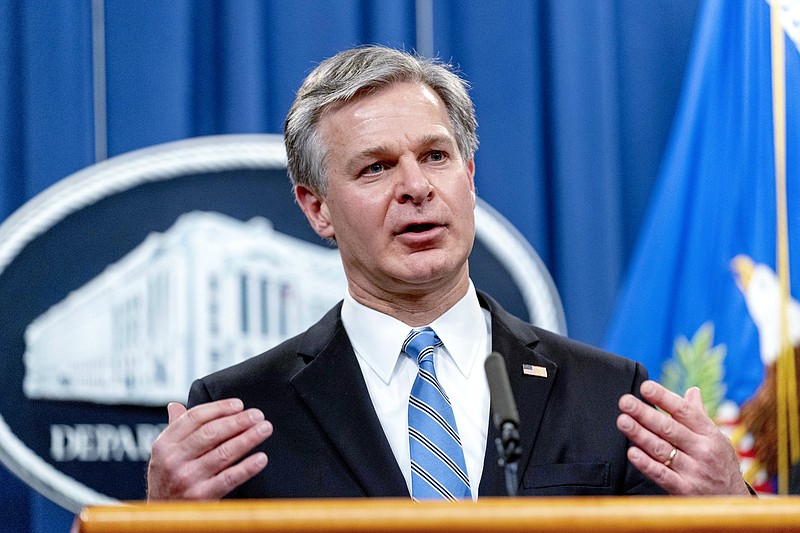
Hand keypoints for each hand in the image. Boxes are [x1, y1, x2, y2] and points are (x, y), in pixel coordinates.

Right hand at [147, 399, 271, 500]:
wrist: (162, 516)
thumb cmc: (166, 481)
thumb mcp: (163, 454)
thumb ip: (173, 429)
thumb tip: (175, 405)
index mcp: (164, 444)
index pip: (195, 418)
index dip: (219, 408)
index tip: (239, 405)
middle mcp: (173, 460)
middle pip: (211, 433)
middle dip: (238, 421)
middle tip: (258, 415)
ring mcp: (187, 479)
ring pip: (223, 453)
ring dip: (248, 438)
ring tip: (264, 429)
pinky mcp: (201, 497)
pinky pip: (229, 478)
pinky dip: (247, 467)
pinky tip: (261, 458)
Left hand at [616, 380, 749, 494]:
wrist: (732, 502)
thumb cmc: (721, 465)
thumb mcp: (717, 439)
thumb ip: (699, 416)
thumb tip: (692, 391)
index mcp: (709, 434)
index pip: (684, 411)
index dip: (664, 397)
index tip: (645, 387)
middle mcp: (702, 450)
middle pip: (669, 428)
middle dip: (645, 413)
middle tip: (625, 401)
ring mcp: (693, 470)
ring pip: (661, 449)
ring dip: (640, 434)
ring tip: (623, 421)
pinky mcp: (684, 489)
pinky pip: (661, 474)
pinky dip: (645, 463)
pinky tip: (632, 452)